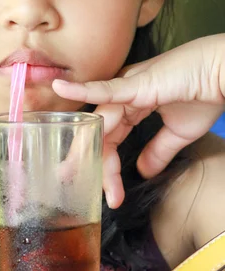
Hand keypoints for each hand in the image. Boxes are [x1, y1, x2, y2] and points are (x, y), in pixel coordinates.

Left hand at [53, 35, 224, 208]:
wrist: (223, 74)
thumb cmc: (204, 94)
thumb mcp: (178, 132)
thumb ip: (158, 151)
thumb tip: (143, 172)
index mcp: (133, 104)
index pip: (112, 139)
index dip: (109, 167)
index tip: (113, 196)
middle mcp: (125, 94)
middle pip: (100, 131)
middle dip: (86, 159)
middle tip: (67, 181)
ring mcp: (128, 86)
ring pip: (100, 120)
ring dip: (88, 148)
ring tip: (72, 171)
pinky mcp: (136, 83)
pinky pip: (105, 89)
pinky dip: (82, 89)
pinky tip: (62, 88)